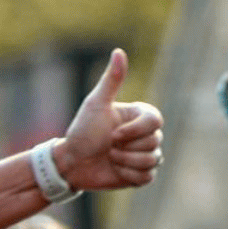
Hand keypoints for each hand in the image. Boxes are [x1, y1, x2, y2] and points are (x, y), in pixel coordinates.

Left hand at [54, 49, 164, 190]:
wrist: (71, 163)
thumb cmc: (82, 132)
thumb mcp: (95, 105)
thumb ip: (111, 81)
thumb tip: (118, 52)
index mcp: (140, 116)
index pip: (155, 121)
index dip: (134, 131)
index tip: (112, 135)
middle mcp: (146, 134)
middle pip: (154, 142)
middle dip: (125, 148)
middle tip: (107, 146)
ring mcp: (145, 154)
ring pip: (152, 160)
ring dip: (125, 162)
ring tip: (109, 157)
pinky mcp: (141, 174)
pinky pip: (147, 177)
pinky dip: (127, 175)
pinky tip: (114, 169)